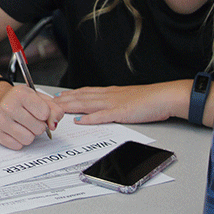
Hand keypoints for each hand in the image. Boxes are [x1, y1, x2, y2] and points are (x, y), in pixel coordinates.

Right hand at [0, 84, 62, 149]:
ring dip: (29, 134)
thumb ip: (54, 109)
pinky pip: (17, 145)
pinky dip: (19, 140)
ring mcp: (0, 120)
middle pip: (38, 128)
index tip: (40, 111)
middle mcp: (8, 106)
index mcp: (20, 94)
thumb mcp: (40, 98)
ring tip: (23, 125)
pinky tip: (15, 130)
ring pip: (28, 139)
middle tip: (31, 119)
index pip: (45, 113)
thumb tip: (53, 124)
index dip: (46, 115)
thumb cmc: (21, 101)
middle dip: (39, 126)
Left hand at [53, 81, 186, 125]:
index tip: (56, 97)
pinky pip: (103, 116)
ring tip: (57, 109)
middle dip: (63, 100)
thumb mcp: (127, 99)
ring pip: (87, 104)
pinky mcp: (121, 113)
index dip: (69, 95)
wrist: (164, 96)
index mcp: (110, 93)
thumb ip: (113, 102)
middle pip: (81, 97)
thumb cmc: (149, 99)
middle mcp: (108, 96)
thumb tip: (101, 108)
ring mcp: (114, 104)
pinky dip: (90, 118)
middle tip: (48, 103)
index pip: (85, 92)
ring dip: (71, 106)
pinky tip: (80, 120)